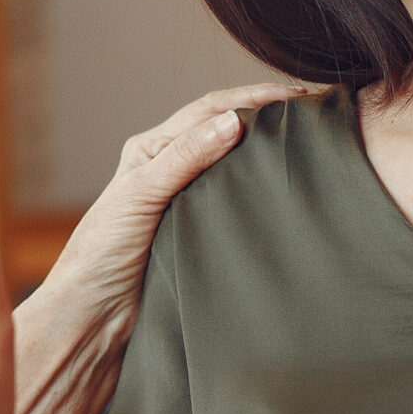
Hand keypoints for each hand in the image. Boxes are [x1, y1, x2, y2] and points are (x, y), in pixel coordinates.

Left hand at [14, 83, 300, 413]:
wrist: (95, 318)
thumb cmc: (103, 254)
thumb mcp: (140, 196)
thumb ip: (184, 159)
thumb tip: (234, 123)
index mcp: (151, 150)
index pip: (211, 109)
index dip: (255, 98)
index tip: (301, 95)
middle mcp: (170, 169)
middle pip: (227, 131)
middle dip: (269, 117)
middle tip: (318, 114)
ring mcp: (187, 202)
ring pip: (236, 166)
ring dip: (269, 152)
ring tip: (313, 145)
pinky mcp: (199, 234)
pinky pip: (237, 202)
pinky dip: (263, 190)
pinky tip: (287, 191)